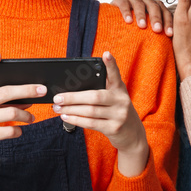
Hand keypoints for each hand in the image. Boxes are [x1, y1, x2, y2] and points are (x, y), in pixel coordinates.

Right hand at [0, 52, 43, 167]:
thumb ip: (1, 100)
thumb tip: (28, 100)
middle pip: (6, 92)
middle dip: (27, 90)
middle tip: (42, 90)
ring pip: (12, 113)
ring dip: (26, 115)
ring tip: (31, 118)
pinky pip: (9, 131)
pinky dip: (18, 131)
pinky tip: (19, 130)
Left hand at [51, 51, 148, 176]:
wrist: (132, 135)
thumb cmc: (117, 112)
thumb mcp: (115, 98)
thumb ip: (102, 90)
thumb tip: (74, 88)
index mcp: (120, 89)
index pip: (115, 75)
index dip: (111, 64)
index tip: (106, 54)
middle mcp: (121, 100)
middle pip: (94, 96)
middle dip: (73, 97)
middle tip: (58, 97)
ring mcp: (119, 115)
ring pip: (90, 111)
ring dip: (70, 109)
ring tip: (57, 108)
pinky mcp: (114, 128)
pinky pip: (91, 123)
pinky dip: (76, 120)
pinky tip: (66, 117)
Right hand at [110, 0, 173, 35]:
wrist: (113, 23)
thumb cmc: (133, 29)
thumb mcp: (147, 31)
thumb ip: (157, 32)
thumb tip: (170, 44)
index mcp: (156, 6)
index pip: (165, 12)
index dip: (168, 22)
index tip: (169, 34)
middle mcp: (146, 0)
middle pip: (154, 6)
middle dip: (156, 18)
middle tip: (157, 30)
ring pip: (140, 4)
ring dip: (141, 15)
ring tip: (142, 26)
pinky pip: (124, 3)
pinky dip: (126, 11)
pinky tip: (128, 21)